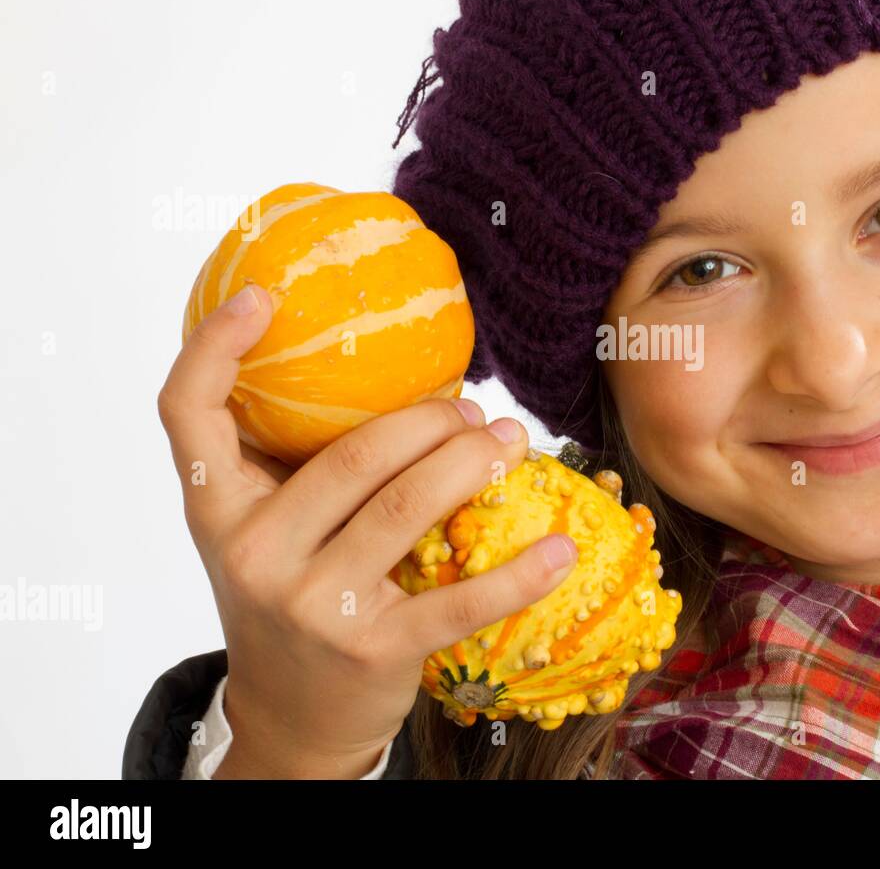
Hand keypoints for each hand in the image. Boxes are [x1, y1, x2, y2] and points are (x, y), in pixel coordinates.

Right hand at [156, 282, 576, 777]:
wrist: (291, 718)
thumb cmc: (288, 599)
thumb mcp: (262, 533)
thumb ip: (289, 466)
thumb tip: (375, 369)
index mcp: (218, 511)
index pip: (188, 415)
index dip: (214, 346)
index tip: (264, 295)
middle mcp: (254, 554)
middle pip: (353, 454)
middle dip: (431, 419)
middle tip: (474, 410)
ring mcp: (314, 605)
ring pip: (408, 505)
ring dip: (474, 461)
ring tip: (511, 441)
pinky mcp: (375, 650)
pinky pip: (459, 601)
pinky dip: (518, 573)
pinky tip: (558, 549)